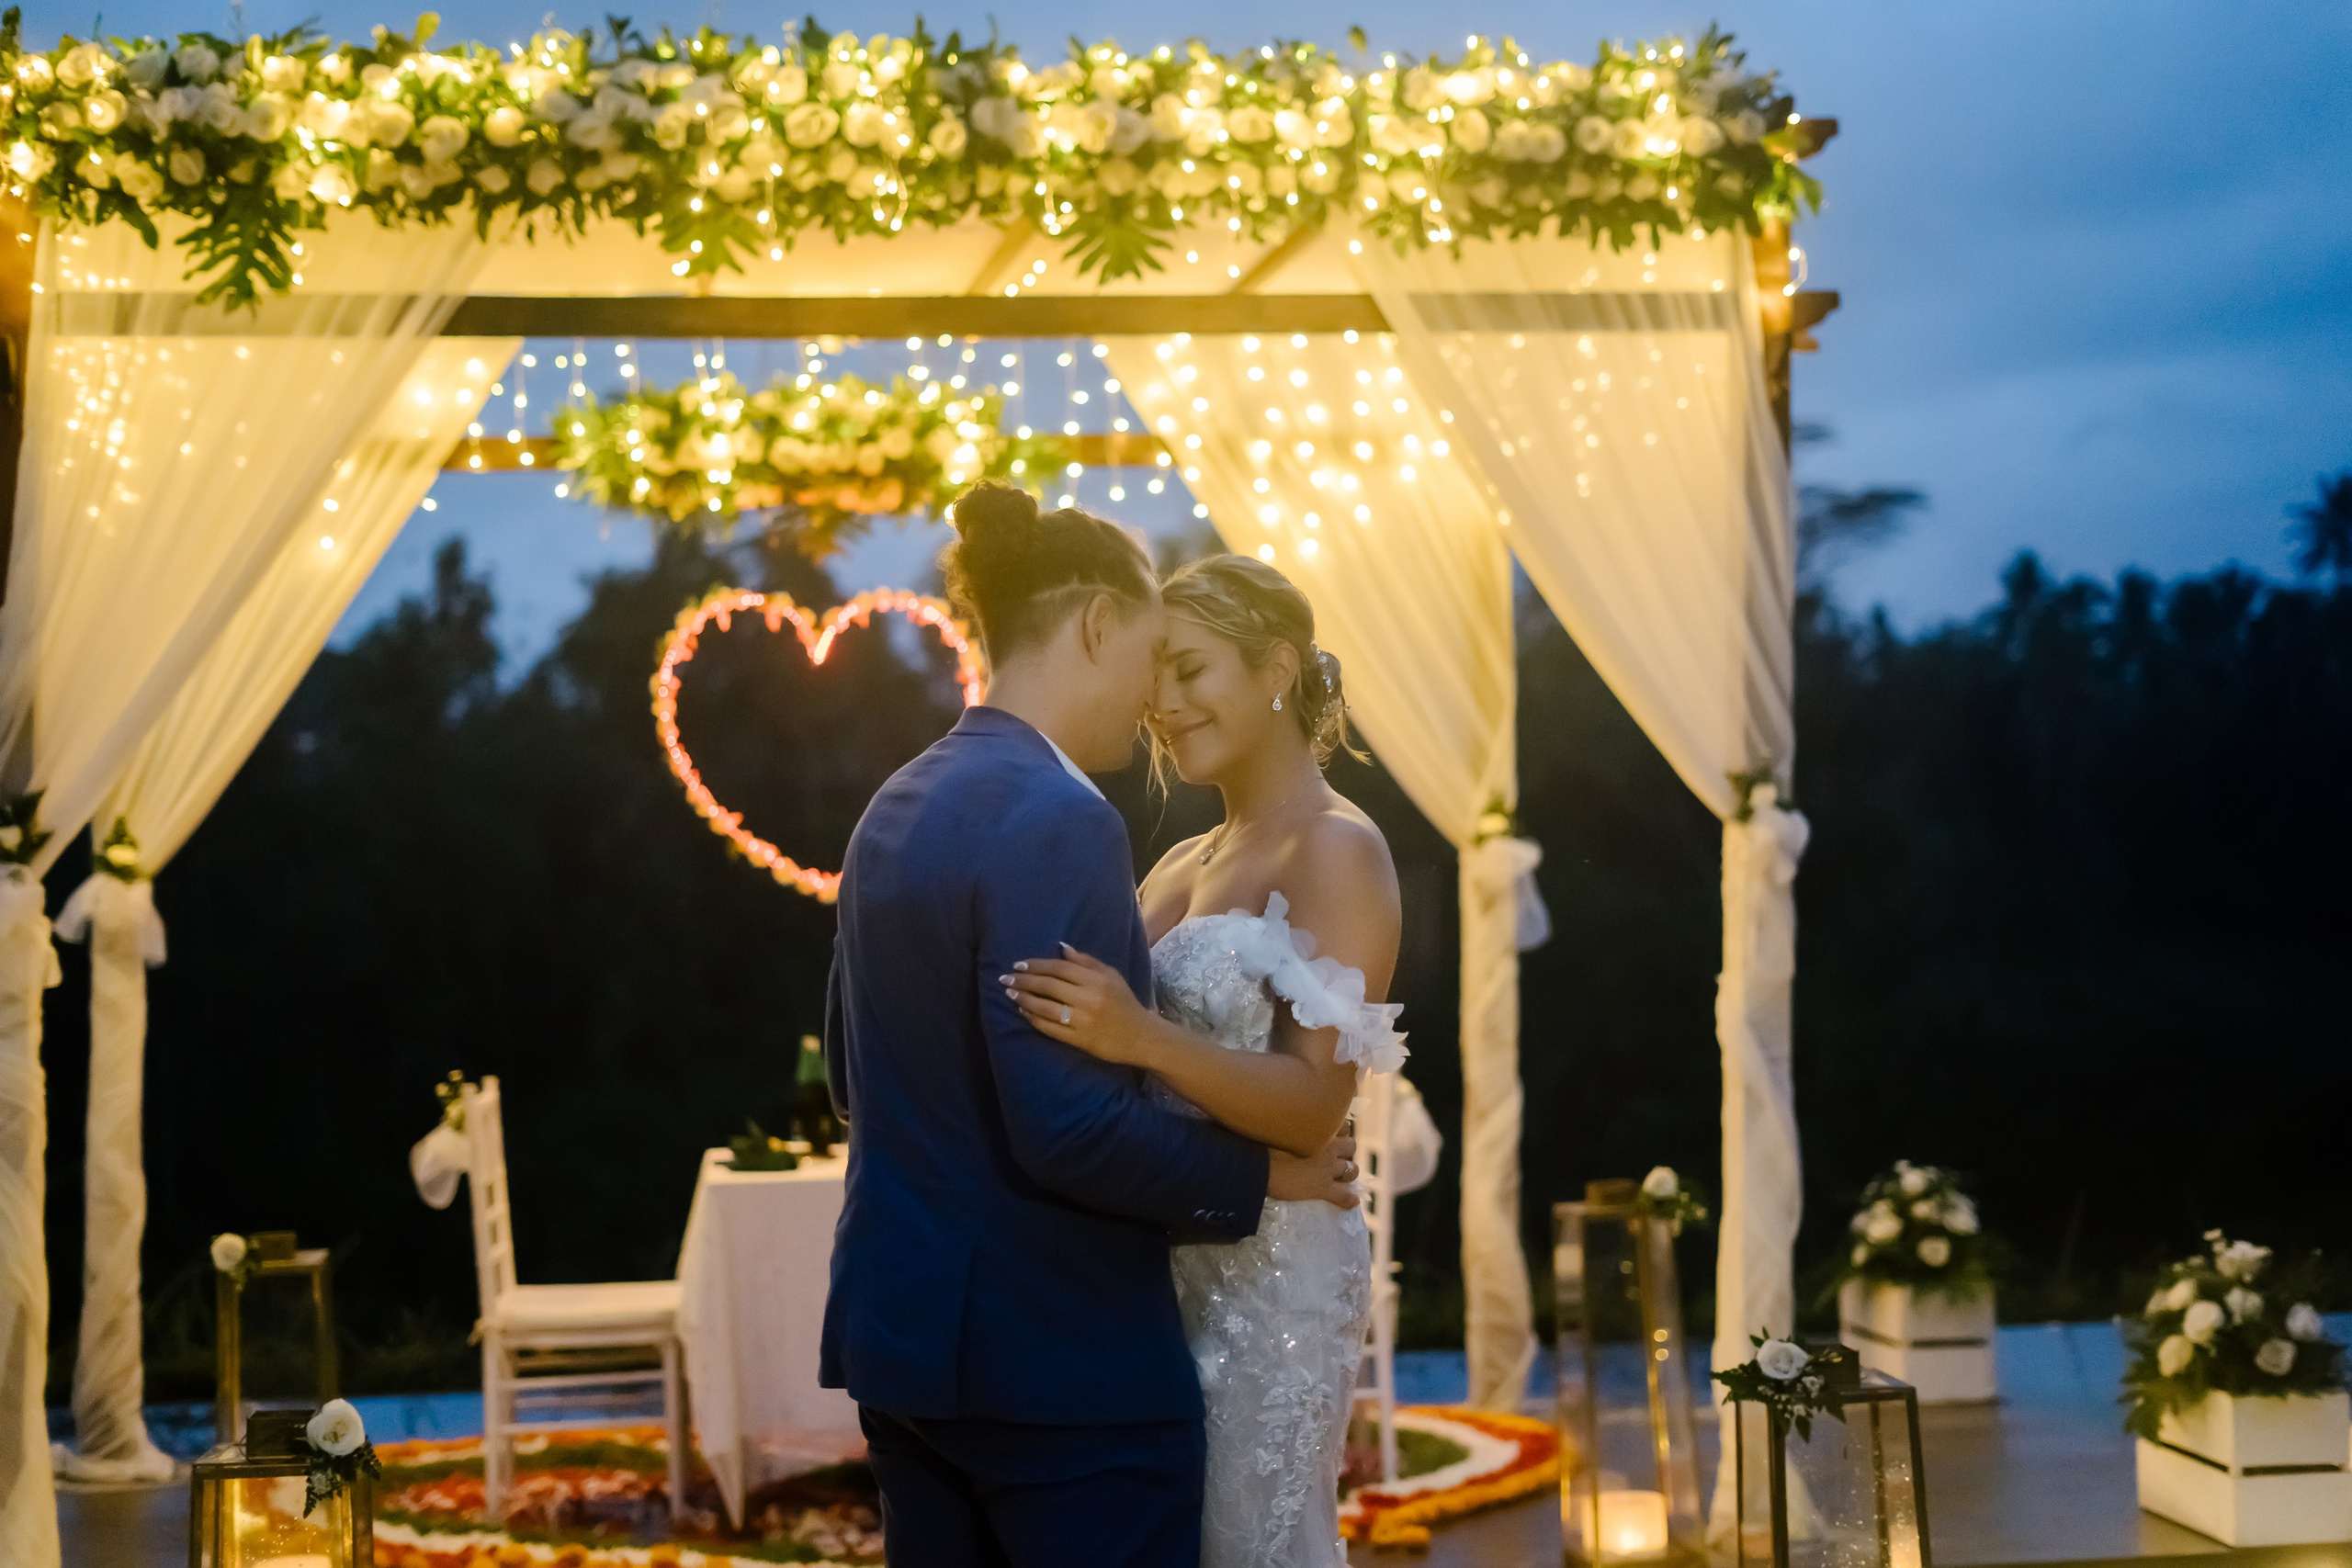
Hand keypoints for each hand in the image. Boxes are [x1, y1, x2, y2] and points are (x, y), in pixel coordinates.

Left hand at [1002, 946, 1155, 1065]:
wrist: (1140, 1036)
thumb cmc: (1125, 1003)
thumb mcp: (1111, 976)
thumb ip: (1086, 961)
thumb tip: (1061, 947)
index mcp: (1096, 980)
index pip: (1059, 968)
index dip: (1036, 965)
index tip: (1018, 964)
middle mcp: (1088, 999)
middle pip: (1049, 986)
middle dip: (1024, 981)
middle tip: (1006, 978)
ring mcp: (1082, 1020)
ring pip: (1045, 1007)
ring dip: (1024, 999)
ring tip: (1010, 994)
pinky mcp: (1078, 1040)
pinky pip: (1050, 1028)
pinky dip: (1034, 1019)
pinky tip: (1024, 1012)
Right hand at [1268, 1134, 1359, 1210]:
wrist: (1259, 1167)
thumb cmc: (1264, 1143)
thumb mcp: (1282, 1127)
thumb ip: (1295, 1126)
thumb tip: (1292, 1121)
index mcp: (1319, 1129)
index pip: (1343, 1125)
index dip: (1339, 1131)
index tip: (1331, 1135)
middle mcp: (1329, 1146)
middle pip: (1351, 1146)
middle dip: (1345, 1151)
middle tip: (1333, 1156)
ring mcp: (1329, 1169)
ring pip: (1352, 1170)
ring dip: (1348, 1172)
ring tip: (1339, 1176)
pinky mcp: (1324, 1189)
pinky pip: (1344, 1196)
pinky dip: (1349, 1199)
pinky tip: (1352, 1202)